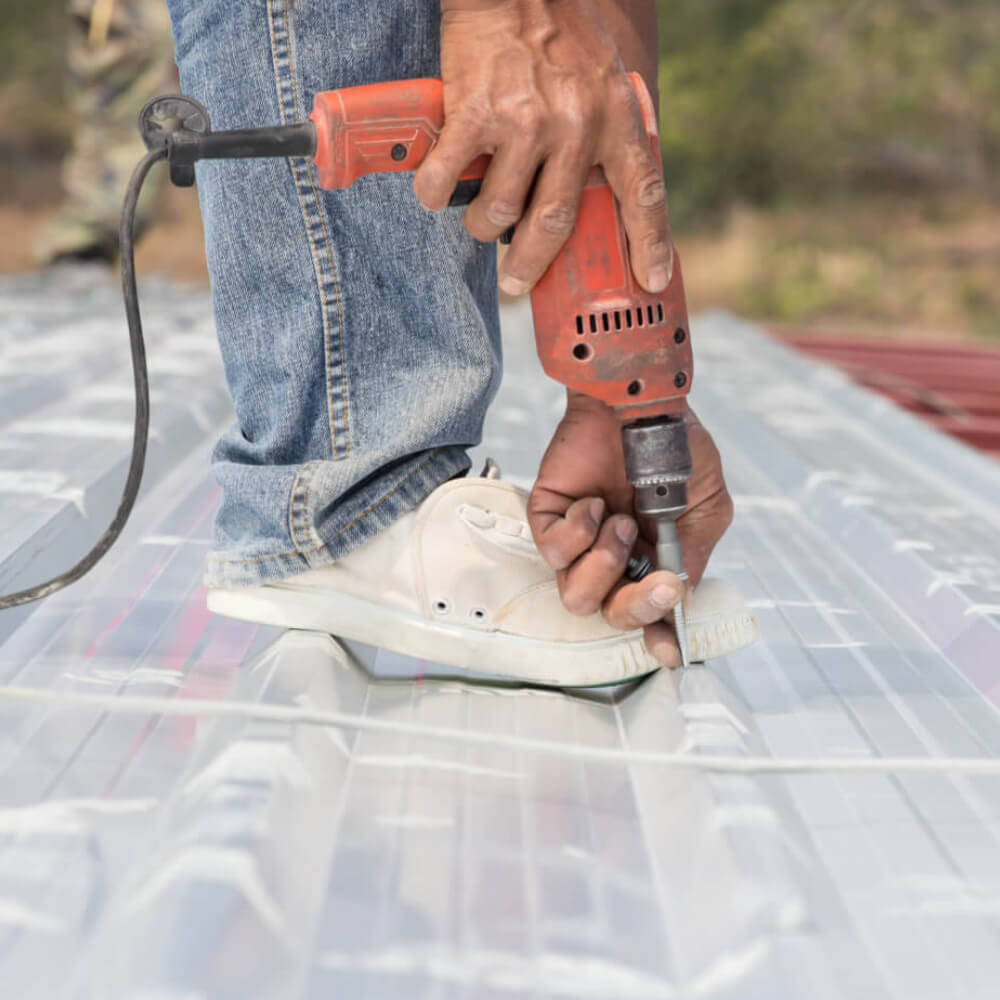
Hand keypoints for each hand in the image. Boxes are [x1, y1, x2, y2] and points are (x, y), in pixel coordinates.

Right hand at [413, 0, 672, 296]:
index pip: (643, 192)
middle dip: (532, 264)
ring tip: (479, 221)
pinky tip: (435, 192)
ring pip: (500, 210)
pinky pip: (449, 178)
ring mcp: (523, 121)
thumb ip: (607, 131)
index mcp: (615, 117)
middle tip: (518, 283)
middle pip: (555, 222)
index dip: (650, 243)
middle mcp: (574, 124)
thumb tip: (596, 193)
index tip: (652, 279)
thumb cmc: (559, 31)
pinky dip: (435, 194)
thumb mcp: (605, 77)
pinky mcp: (474, 113)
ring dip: (483, 226)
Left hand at [526, 392, 732, 665]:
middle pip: (611, 615)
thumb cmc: (675, 446)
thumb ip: (694, 557)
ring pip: (578, 596)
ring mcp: (580, 541)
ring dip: (607, 561)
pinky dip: (578, 531)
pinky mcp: (548, 519)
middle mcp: (614, 557)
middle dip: (637, 605)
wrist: (640, 400)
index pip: (648, 613)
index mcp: (652, 559)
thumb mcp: (706, 507)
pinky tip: (593, 503)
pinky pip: (553, 553)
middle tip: (659, 579)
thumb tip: (680, 603)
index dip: (656, 636)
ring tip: (621, 520)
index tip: (669, 653)